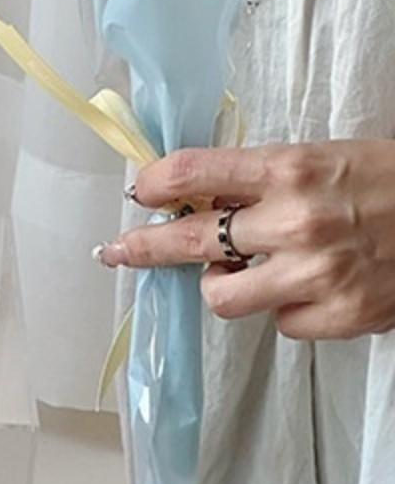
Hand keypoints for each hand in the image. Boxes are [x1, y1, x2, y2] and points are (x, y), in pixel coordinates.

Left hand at [97, 141, 394, 339]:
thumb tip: (196, 199)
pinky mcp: (342, 316)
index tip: (138, 193)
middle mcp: (295, 221)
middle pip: (187, 240)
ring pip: (223, 295)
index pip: (192, 173)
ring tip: (247, 269)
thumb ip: (260, 181)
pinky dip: (287, 309)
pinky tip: (313, 287)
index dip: (152, 184)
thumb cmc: (391, 181)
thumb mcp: (322, 159)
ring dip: (224, 283)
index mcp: (288, 169)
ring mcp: (317, 274)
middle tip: (116, 251)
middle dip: (142, 247)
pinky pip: (279, 323)